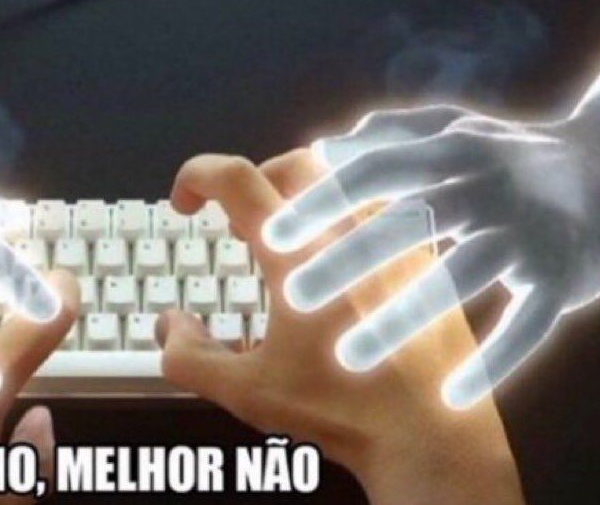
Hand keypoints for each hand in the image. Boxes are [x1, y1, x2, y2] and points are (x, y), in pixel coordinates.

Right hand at [159, 151, 523, 503]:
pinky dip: (349, 214)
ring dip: (305, 195)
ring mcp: (394, 240)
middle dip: (254, 180)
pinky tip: (343, 256)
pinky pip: (385, 204)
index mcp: (299, 257)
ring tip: (291, 237)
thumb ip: (191, 356)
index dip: (198, 176)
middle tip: (238, 225)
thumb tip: (168, 325)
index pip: (238, 179)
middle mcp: (350, 234)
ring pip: (347, 177)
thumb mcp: (249, 391)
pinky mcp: (425, 257)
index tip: (185, 202)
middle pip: (294, 164)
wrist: (430, 435)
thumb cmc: (343, 412)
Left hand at [262, 96, 599, 408]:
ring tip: (347, 358)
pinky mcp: (562, 278)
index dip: (322, 201)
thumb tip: (326, 147)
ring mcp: (527, 233)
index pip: (375, 170)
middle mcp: (489, 187)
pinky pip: (529, 325)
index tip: (270, 234)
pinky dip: (494, 362)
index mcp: (453, 152)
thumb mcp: (457, 133)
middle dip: (346, 260)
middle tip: (292, 297)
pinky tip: (450, 396)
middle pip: (408, 222)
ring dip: (402, 318)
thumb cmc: (510, 158)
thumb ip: (392, 137)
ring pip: (461, 276)